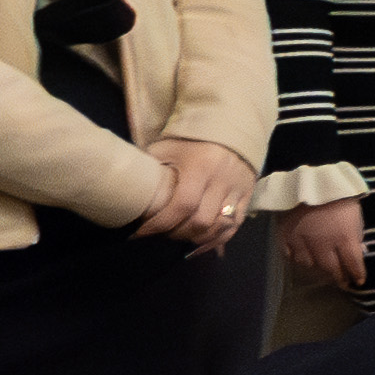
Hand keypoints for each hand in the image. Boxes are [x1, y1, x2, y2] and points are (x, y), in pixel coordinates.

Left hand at [140, 137, 254, 246]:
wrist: (229, 128)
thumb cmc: (192, 140)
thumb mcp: (167, 147)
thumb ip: (151, 166)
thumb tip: (127, 186)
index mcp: (200, 166)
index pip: (182, 205)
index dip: (160, 224)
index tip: (140, 232)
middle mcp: (222, 180)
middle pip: (201, 221)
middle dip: (177, 233)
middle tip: (160, 233)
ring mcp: (238, 190)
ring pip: (219, 227)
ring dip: (196, 237)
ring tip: (178, 235)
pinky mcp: (247, 196)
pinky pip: (234, 226)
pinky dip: (217, 240)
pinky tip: (200, 246)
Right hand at [278, 197, 369, 288]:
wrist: (309, 178)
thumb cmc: (338, 194)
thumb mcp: (355, 214)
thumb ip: (355, 235)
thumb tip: (357, 251)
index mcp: (344, 237)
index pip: (353, 264)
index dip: (357, 274)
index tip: (359, 281)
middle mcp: (322, 244)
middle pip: (330, 268)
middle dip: (338, 277)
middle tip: (342, 281)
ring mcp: (301, 241)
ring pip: (308, 264)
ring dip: (317, 267)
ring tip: (322, 268)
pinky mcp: (285, 235)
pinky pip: (289, 254)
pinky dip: (296, 257)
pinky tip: (302, 256)